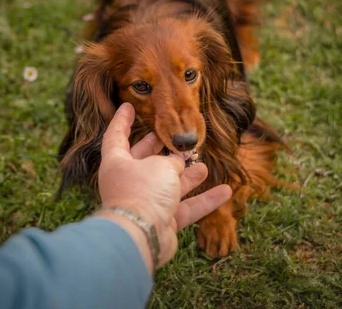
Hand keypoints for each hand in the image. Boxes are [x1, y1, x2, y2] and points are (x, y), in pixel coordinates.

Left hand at [94, 103, 231, 271]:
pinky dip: (203, 200)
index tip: (127, 106)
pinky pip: (185, 208)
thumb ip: (172, 162)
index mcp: (118, 162)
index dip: (122, 120)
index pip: (116, 136)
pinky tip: (225, 191)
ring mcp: (145, 203)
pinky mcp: (162, 222)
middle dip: (159, 149)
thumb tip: (179, 164)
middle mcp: (128, 182)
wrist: (141, 235)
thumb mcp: (161, 166)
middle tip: (172, 137)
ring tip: (202, 164)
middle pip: (144, 160)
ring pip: (168, 185)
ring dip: (186, 176)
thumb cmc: (144, 191)